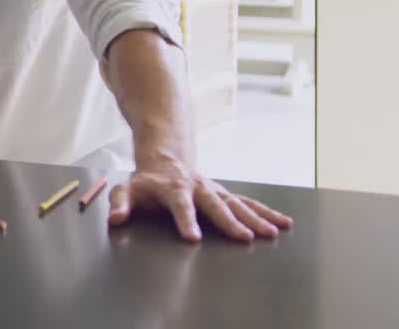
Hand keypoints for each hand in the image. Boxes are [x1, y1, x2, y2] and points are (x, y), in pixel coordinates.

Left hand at [108, 159, 293, 241]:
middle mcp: (198, 188)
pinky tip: (283, 223)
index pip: (180, 205)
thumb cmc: (144, 182)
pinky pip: (248, 202)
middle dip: (230, 221)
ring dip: (255, 217)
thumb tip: (115, 220)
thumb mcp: (126, 189)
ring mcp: (214, 190)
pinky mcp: (225, 193)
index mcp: (173, 188)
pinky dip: (266, 212)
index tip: (193, 238)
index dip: (185, 221)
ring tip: (272, 233)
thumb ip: (120, 203)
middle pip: (215, 205)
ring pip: (237, 203)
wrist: (164, 159)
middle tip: (245, 238)